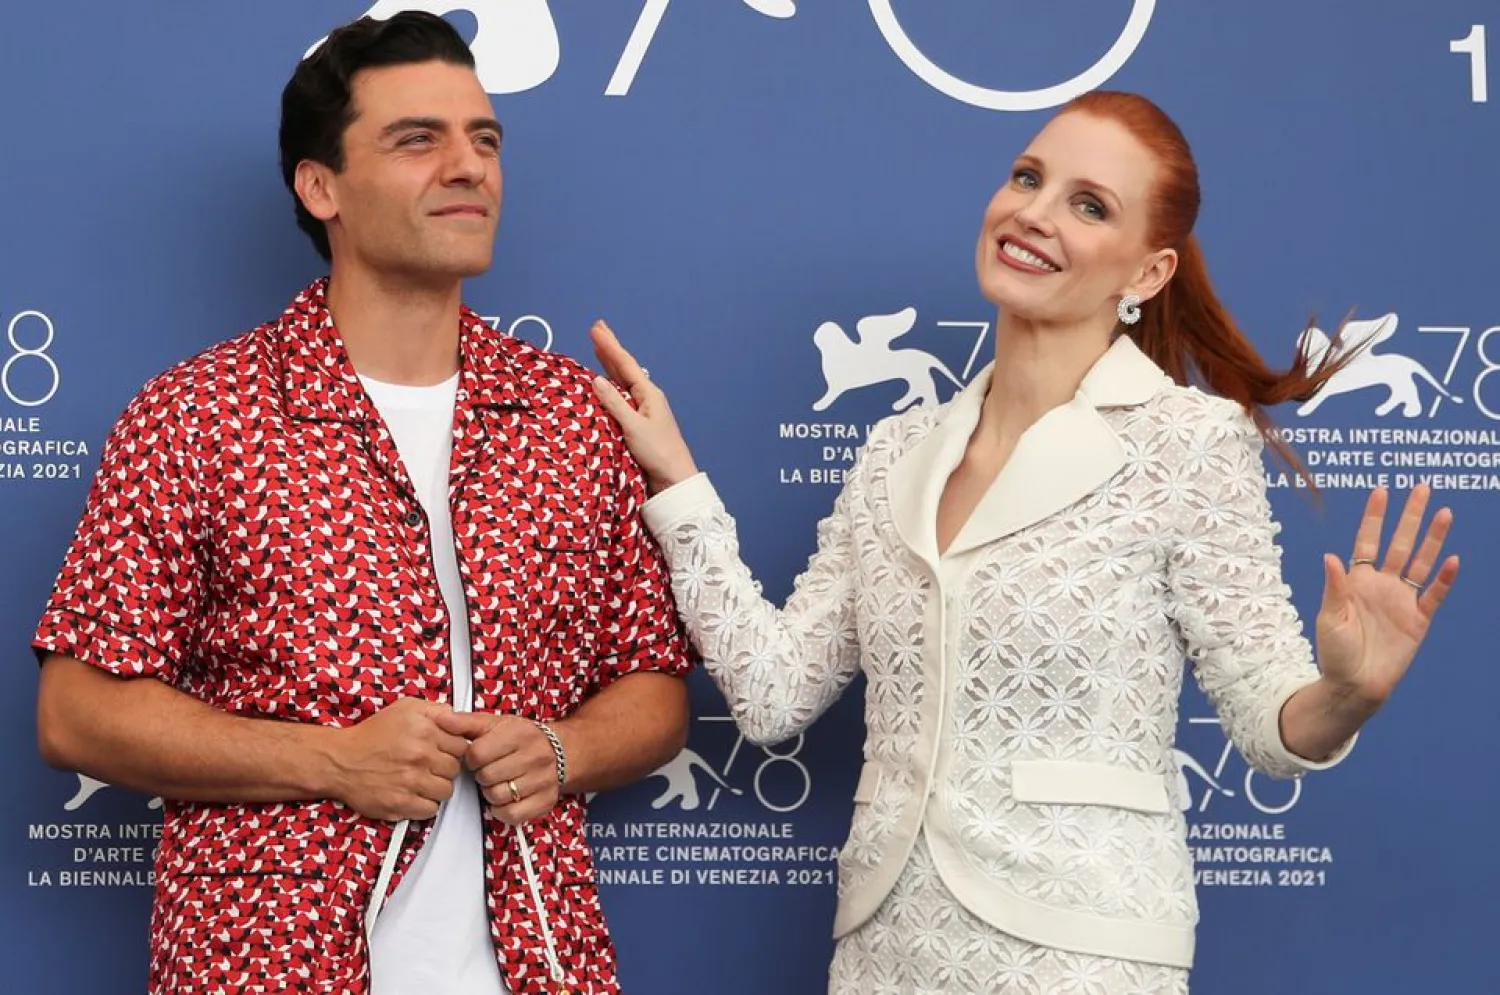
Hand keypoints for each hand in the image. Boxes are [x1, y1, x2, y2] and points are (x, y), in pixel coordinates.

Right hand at [331, 698, 467, 820]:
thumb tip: (458, 717)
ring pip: (446, 791)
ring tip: (421, 780)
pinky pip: (431, 809)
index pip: (462, 745)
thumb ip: (437, 710)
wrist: (341, 760)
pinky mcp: (401, 803)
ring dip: (436, 787)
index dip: (453, 749)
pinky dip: (425, 804)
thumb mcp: (406, 708)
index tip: (443, 751)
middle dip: (445, 768)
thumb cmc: (371, 735)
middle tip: (429, 765)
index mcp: (425, 731)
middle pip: (456, 769)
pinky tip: (414, 793)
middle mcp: (420, 755)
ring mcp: (411, 781)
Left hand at [437, 712, 562, 825]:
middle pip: (487, 777)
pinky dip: (502, 810)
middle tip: (490, 769)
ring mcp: (542, 780)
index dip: (471, 759)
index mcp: (520, 734)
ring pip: (497, 796)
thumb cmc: (522, 738)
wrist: (561, 750)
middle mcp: (535, 756)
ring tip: (499, 781)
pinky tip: (506, 797)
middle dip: (482, 775)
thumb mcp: (495, 724)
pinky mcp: (545, 801)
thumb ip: (465, 722)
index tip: (477, 757)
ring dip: (492, 792)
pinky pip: (512, 815)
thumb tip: (441, 719)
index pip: (478, 754)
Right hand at [589, 320, 698, 493]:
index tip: (597, 328)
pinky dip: (611, 386)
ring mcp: (643, 410)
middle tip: (597, 330)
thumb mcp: (633, 426)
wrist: (674, 478)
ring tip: (599, 350)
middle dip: (609, 349)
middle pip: (624, 368)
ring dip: (609, 365)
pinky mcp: (638, 424)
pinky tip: (606, 384)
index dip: (609, 346)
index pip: (625, 364)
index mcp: (648, 394)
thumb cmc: (659, 453)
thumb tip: (597, 379)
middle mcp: (646, 398)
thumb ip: (614, 403)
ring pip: (622, 381)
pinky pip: (621, 397)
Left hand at [1315, 484, 1458, 707]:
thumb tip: (1331, 556)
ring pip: (1421, 562)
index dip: (1374, 517)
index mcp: (1357, 580)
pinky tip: (1451, 560)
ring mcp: (1402, 601)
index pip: (1367, 541)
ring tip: (1444, 513)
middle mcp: (1382, 585)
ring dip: (1433, 538)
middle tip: (1421, 488)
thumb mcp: (1329, 618)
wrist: (1354, 685)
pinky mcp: (1418, 620)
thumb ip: (1335, 588)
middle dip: (1410, 516)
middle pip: (1400, 543)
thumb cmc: (1334, 652)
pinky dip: (1443, 579)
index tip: (1381, 490)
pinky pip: (1434, 596)